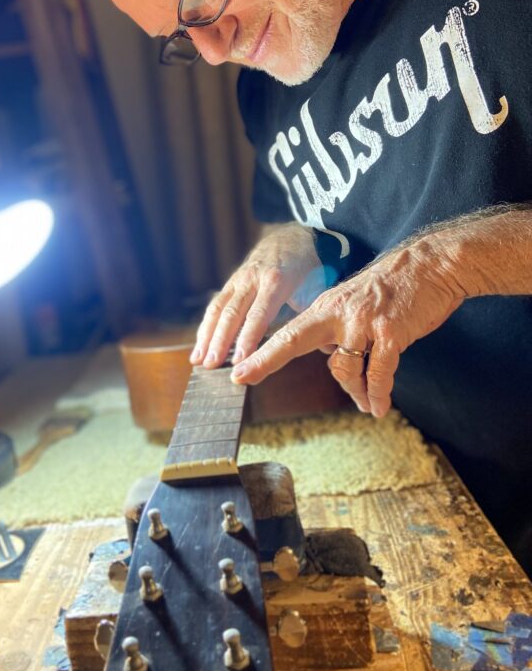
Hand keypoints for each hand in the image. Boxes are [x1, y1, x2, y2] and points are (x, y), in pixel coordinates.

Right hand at [191, 222, 321, 367]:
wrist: (294, 236)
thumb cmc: (310, 267)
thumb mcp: (317, 285)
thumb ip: (313, 312)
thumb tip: (325, 346)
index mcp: (277, 280)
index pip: (258, 313)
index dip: (248, 337)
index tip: (240, 360)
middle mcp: (252, 278)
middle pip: (232, 313)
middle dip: (220, 341)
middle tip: (211, 366)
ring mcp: (239, 279)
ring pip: (218, 309)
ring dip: (206, 337)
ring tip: (198, 361)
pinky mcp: (231, 283)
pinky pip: (216, 306)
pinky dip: (205, 328)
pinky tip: (198, 348)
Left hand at [230, 235, 466, 416]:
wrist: (433, 264)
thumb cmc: (396, 288)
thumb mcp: (355, 303)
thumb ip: (338, 329)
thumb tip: (332, 358)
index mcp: (327, 307)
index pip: (287, 333)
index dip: (262, 352)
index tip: (238, 370)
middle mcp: (338, 313)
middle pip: (293, 340)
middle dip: (265, 359)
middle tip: (242, 377)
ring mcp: (363, 322)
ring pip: (345, 369)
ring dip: (356, 392)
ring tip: (367, 404)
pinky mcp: (390, 332)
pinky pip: (379, 373)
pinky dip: (379, 393)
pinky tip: (379, 407)